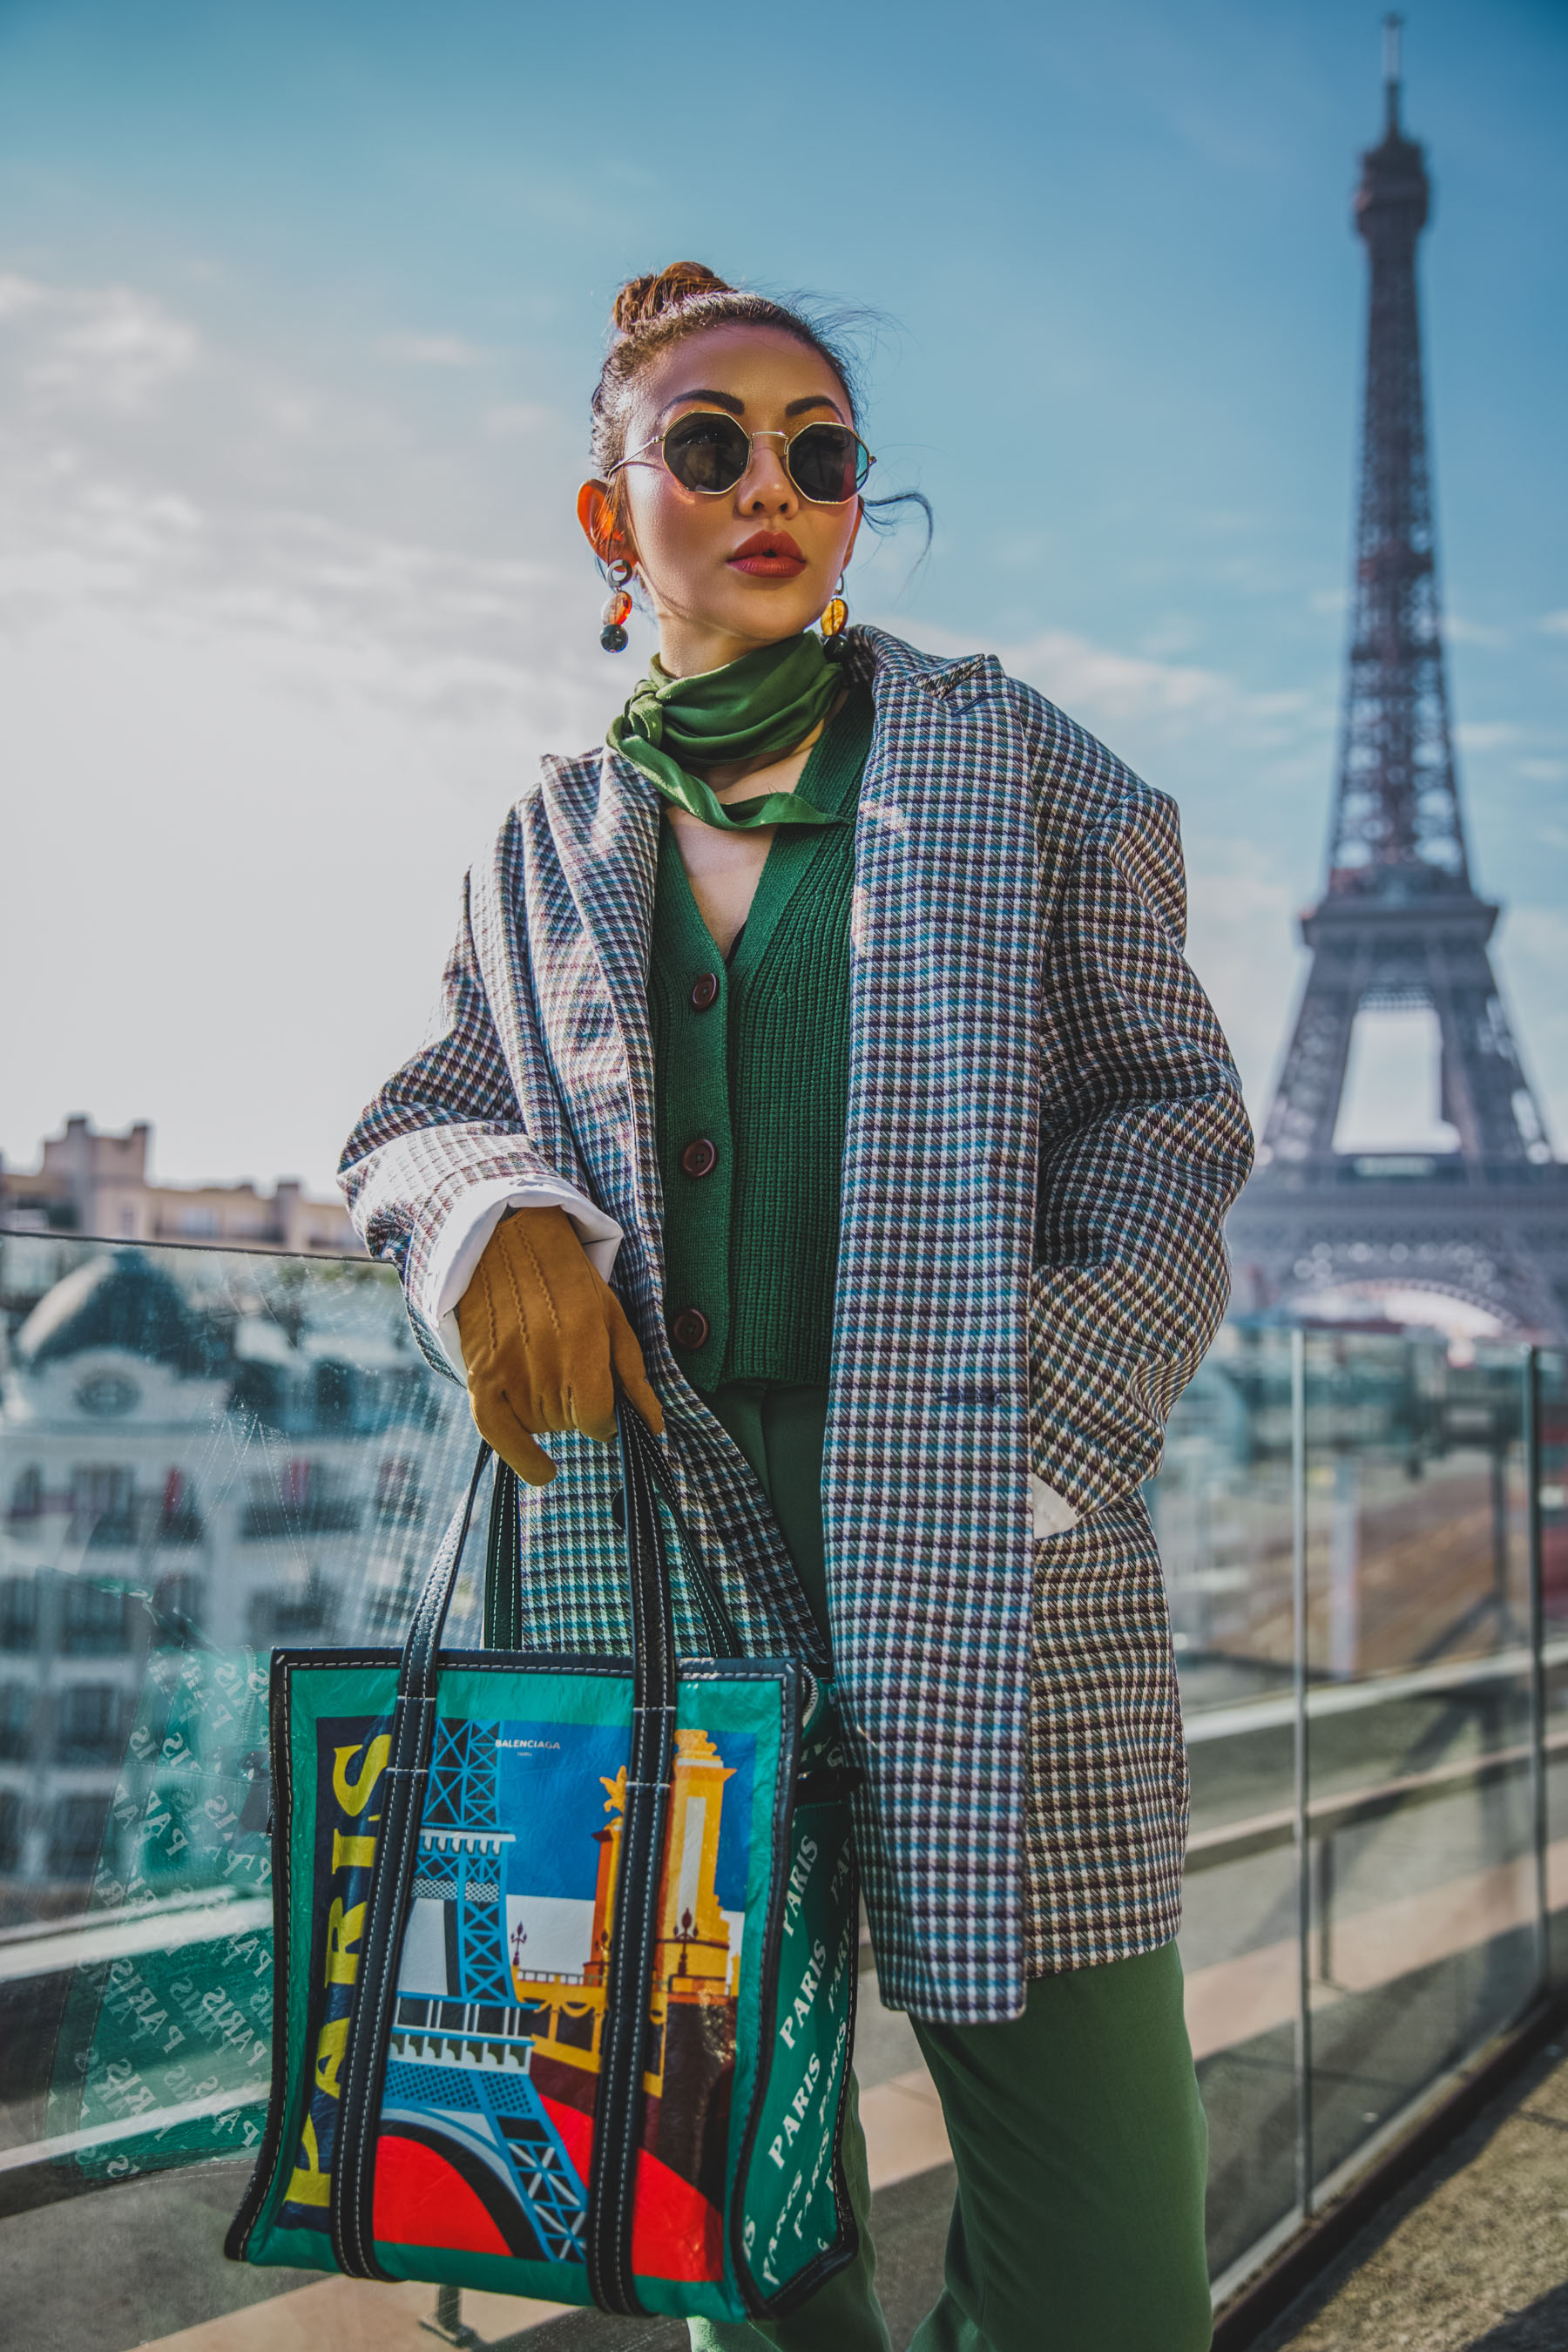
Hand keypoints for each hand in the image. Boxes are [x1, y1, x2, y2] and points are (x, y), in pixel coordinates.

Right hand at [454, 1206, 663, 1484]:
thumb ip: (633, 1375)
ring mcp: (505, 1369)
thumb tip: (656, 1428)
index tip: (606, 1412)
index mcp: (581, 1341)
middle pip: (569, 1423)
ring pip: (539, 1427)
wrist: (506, 1247)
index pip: (597, 1416)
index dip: (607, 1421)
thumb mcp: (612, 1318)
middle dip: (579, 1411)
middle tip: (572, 1376)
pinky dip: (520, 1456)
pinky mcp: (478, 1375)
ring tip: (549, 1379)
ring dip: (551, 1418)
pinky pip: (497, 1433)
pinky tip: (543, 1471)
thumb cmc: (568, 1283)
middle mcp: (541, 1359)